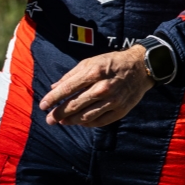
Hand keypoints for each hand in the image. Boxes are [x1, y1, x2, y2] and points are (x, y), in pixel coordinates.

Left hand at [38, 45, 153, 126]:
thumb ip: (72, 75)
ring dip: (71, 120)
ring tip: (62, 122)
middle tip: (49, 119)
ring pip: (86, 116)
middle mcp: (102, 88)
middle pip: (74, 105)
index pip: (67, 89)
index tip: (42, 106)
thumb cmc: (113, 62)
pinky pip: (99, 121)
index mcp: (94, 72)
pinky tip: (80, 122)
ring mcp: (112, 101)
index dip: (53, 99)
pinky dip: (87, 123)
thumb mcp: (91, 61)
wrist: (141, 67)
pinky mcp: (120, 110)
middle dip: (59, 114)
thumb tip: (54, 88)